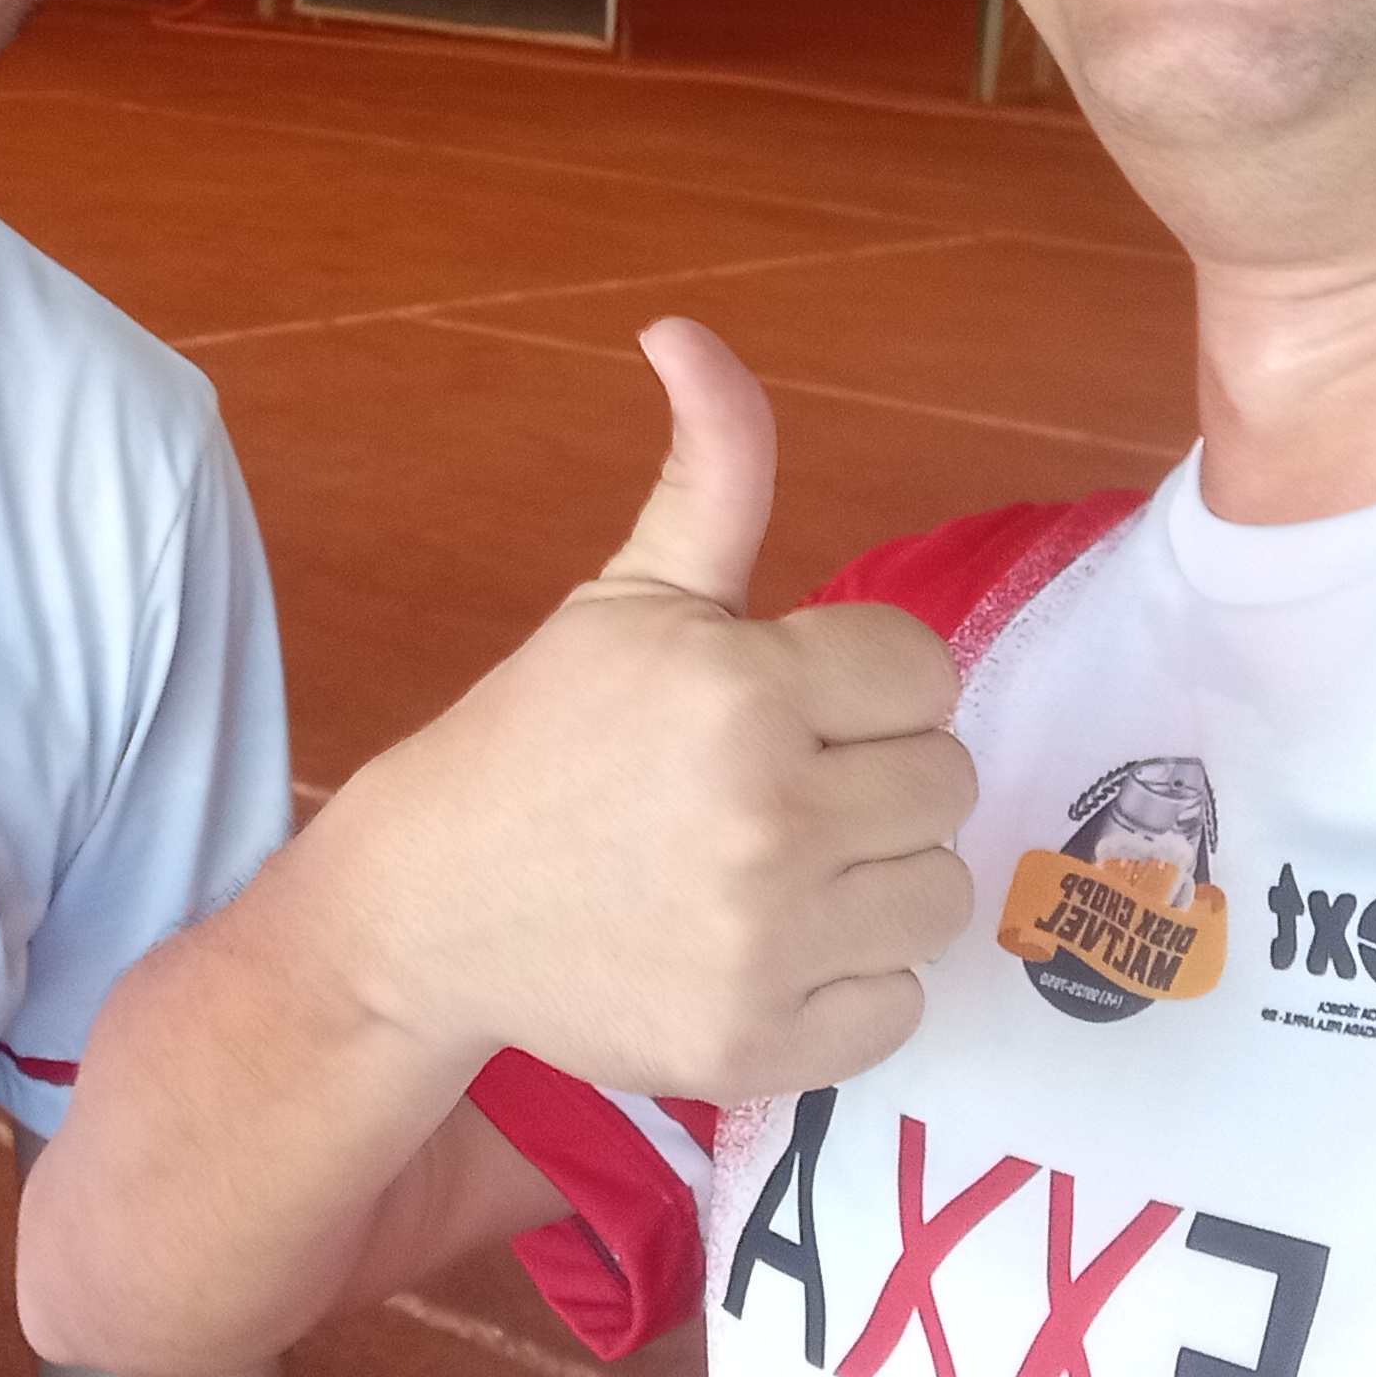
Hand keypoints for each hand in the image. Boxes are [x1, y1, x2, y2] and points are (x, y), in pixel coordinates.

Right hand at [326, 317, 979, 1100]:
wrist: (430, 907)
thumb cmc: (539, 739)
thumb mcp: (626, 596)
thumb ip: (709, 472)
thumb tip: (687, 331)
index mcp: (742, 685)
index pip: (923, 672)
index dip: (863, 684)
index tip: (788, 704)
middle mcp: (769, 812)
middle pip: (945, 783)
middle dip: (873, 775)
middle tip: (774, 788)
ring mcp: (768, 940)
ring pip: (938, 894)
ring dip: (874, 880)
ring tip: (775, 868)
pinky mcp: (762, 1045)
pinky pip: (900, 1004)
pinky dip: (847, 982)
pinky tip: (764, 946)